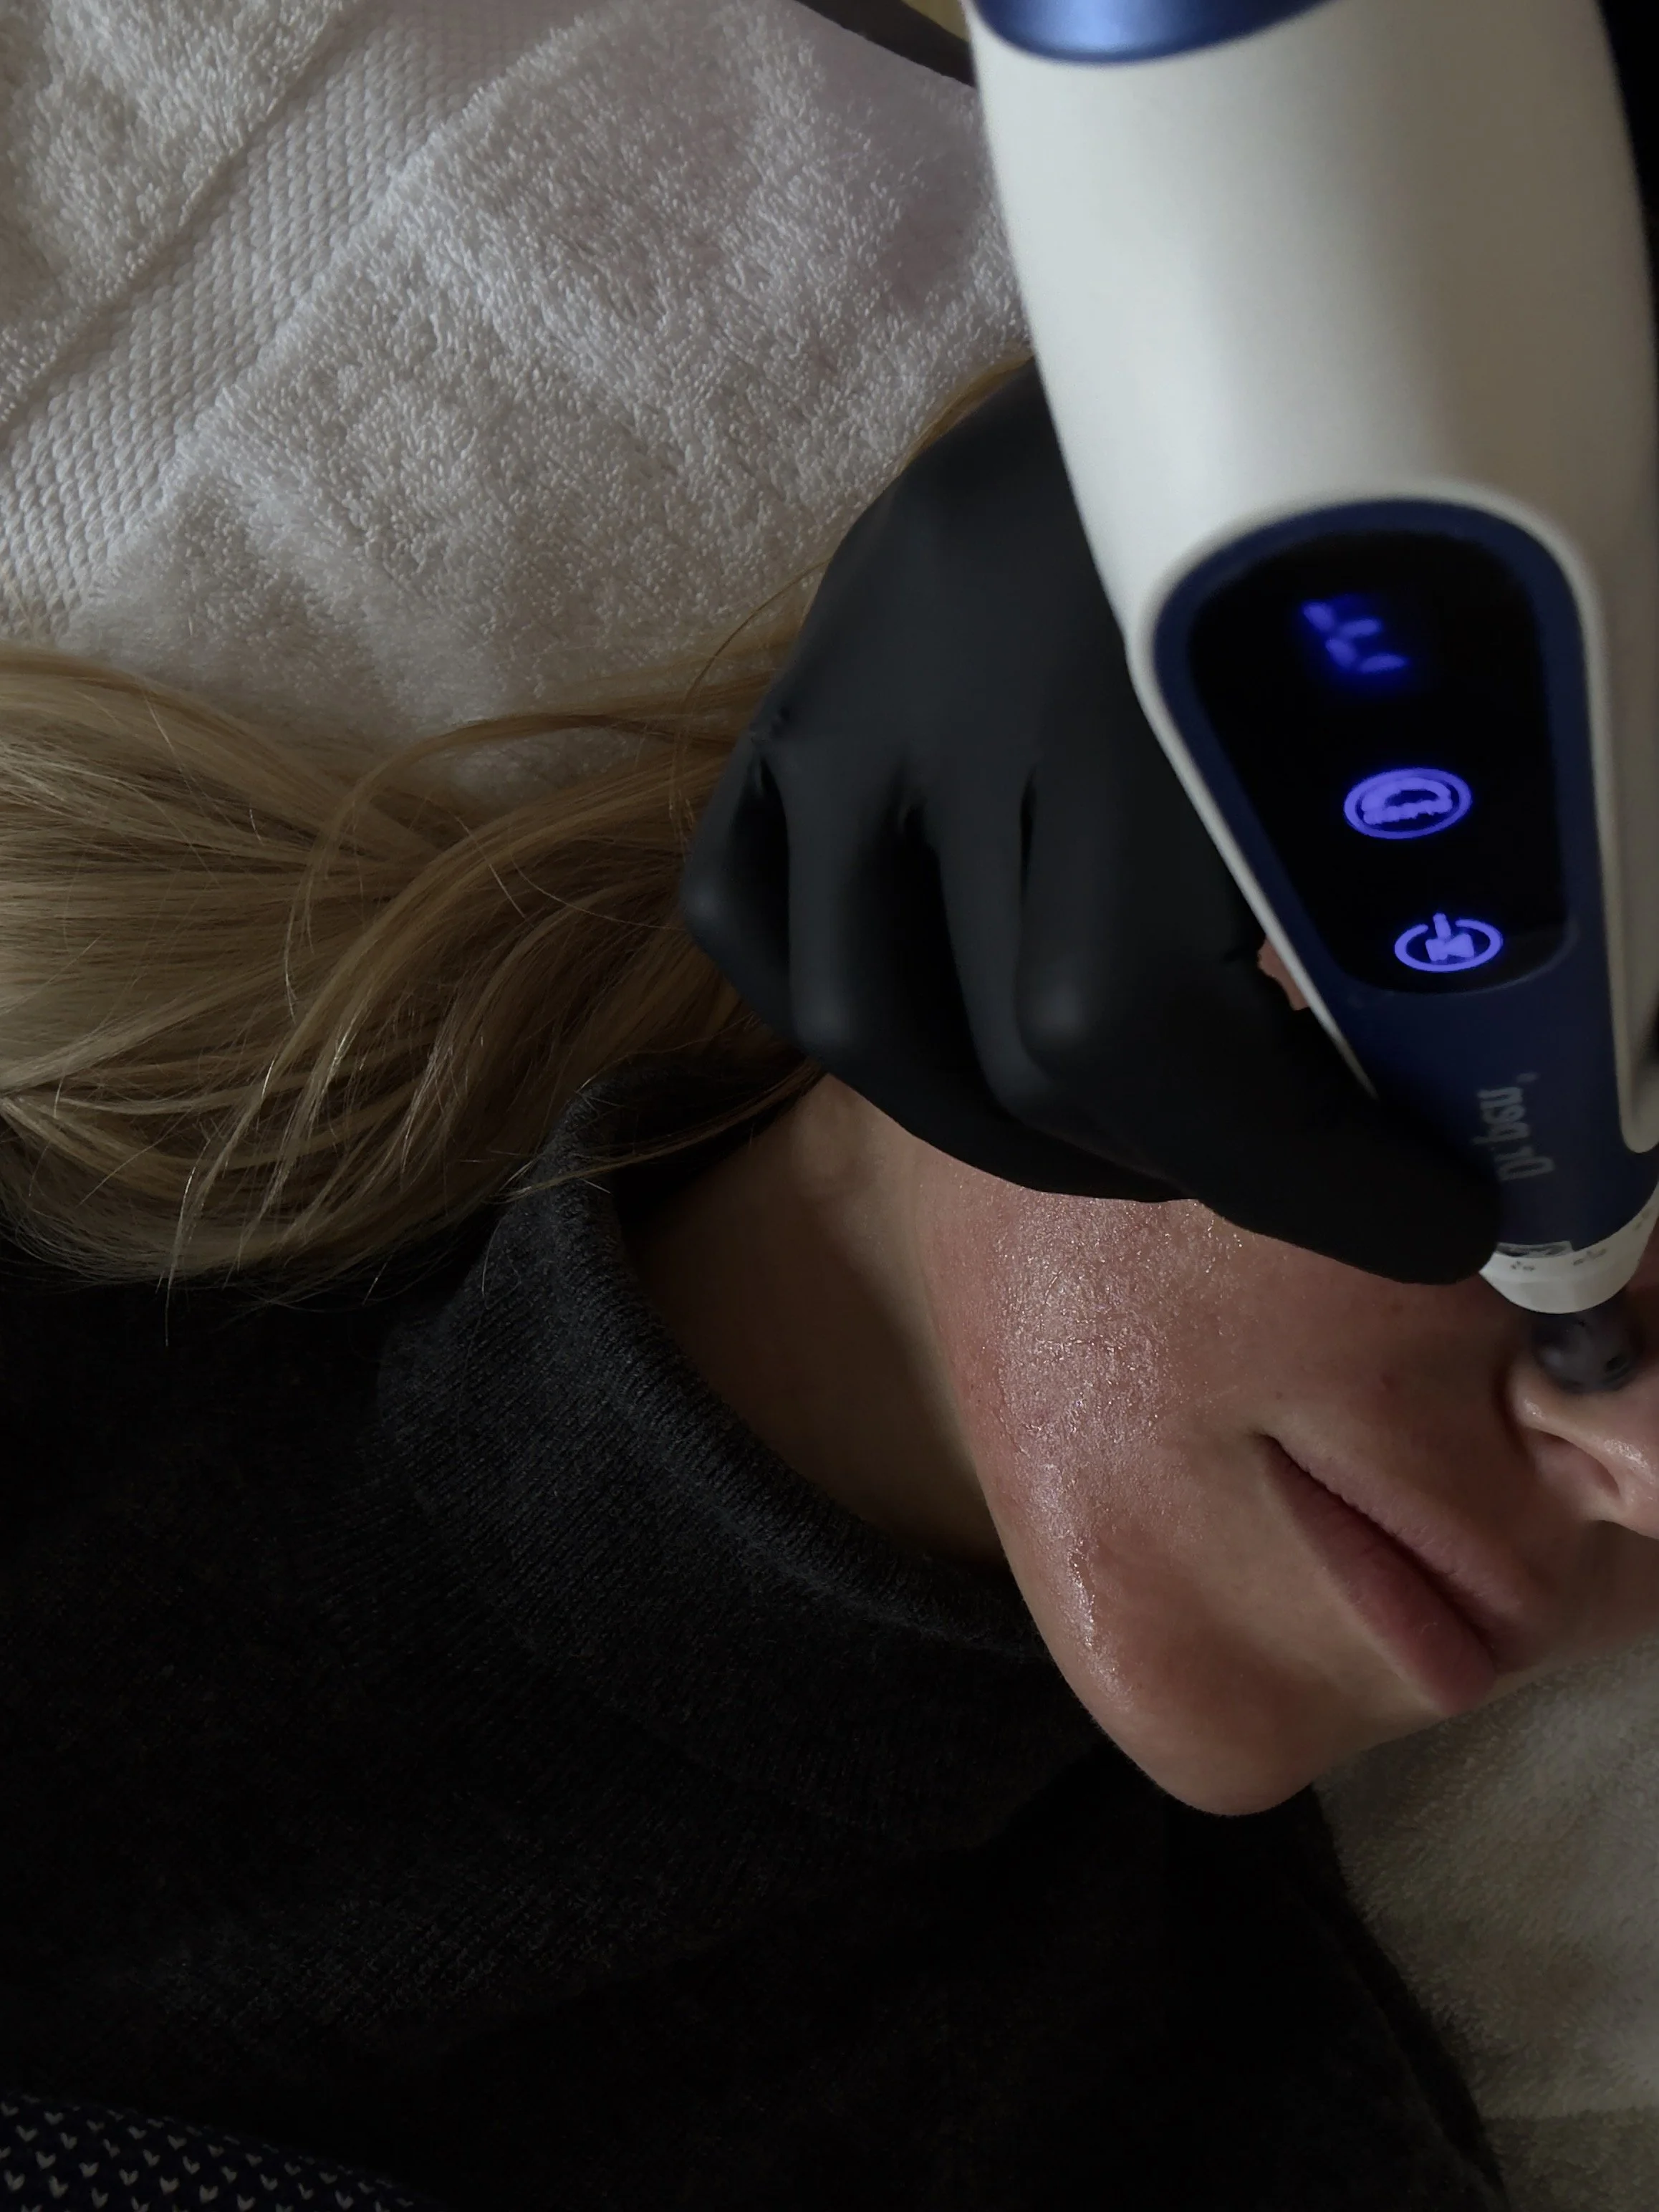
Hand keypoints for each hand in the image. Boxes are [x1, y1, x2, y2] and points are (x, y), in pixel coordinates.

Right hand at [680, 361, 1496, 1283]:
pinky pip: (749, 905)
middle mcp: (950, 672)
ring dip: (1013, 1131)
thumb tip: (1478, 1107)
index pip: (1133, 1021)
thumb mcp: (1449, 658)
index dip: (1291, 1176)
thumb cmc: (1384, 459)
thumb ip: (1437, 881)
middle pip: (1008, 1048)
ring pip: (859, 1018)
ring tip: (1139, 1127)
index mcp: (1135, 655)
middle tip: (1310, 1159)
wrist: (1249, 284)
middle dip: (1189, 1163)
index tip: (1435, 1216)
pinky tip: (968, 1023)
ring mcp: (851, 670)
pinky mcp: (805, 669)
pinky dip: (853, 1013)